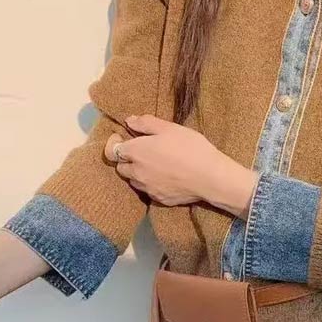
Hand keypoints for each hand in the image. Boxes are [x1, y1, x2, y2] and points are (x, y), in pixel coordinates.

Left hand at [105, 115, 259, 218]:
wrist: (210, 178)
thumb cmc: (190, 148)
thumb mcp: (170, 128)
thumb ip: (146, 123)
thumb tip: (129, 121)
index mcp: (136, 152)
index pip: (112, 151)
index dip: (116, 144)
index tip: (125, 139)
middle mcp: (136, 172)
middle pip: (121, 168)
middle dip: (127, 160)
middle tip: (143, 153)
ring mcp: (147, 188)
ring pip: (134, 181)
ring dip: (139, 173)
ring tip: (156, 167)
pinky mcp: (159, 200)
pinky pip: (149, 191)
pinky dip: (153, 184)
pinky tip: (167, 179)